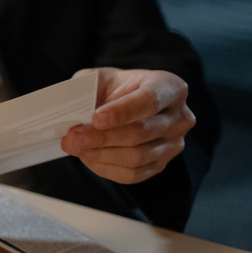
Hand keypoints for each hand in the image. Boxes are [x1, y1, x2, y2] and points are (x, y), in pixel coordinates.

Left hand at [61, 67, 195, 183]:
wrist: (122, 105)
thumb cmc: (114, 89)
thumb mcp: (100, 78)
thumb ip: (88, 87)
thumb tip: (71, 107)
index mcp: (170, 87)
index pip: (150, 101)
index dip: (122, 111)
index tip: (96, 118)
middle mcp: (180, 117)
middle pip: (141, 132)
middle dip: (102, 137)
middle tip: (72, 137)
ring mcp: (173, 144)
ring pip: (137, 157)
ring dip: (100, 154)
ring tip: (74, 146)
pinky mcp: (160, 165)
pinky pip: (133, 174)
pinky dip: (105, 168)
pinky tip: (87, 157)